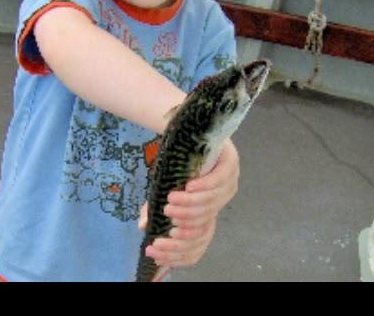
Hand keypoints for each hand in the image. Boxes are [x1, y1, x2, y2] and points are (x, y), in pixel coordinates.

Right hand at [138, 138, 238, 267]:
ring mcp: (229, 181)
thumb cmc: (176, 162)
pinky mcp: (231, 163)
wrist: (187, 130)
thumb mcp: (164, 187)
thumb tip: (142, 226)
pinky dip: (203, 186)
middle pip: (206, 217)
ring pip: (212, 200)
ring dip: (191, 202)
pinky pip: (219, 180)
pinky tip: (188, 185)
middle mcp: (221, 198)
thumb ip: (156, 205)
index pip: (201, 235)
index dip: (183, 241)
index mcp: (209, 209)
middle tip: (166, 210)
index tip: (162, 239)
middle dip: (185, 216)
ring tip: (171, 198)